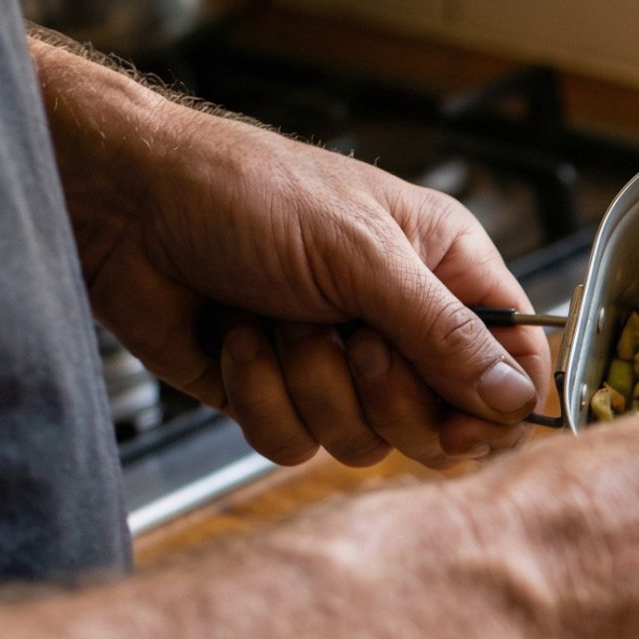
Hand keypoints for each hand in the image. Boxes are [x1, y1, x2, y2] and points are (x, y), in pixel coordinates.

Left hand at [76, 99, 550, 469]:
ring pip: (366, 441)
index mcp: (444, 270)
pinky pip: (294, 445)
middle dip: (388, 395)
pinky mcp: (279, 395)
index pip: (515, 361)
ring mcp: (340, 365)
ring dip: (312, 385)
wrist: (124, 204)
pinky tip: (237, 341)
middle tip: (353, 343)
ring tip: (278, 322)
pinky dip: (260, 396)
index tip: (464, 422)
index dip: (499, 405)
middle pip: (444, 420)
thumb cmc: (245, 194)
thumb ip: (445, 334)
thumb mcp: (362, 255)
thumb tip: (514, 400)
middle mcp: (401, 322)